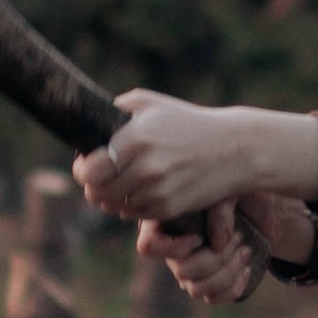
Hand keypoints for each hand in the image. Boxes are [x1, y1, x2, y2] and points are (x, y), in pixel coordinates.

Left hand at [73, 91, 317, 225]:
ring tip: (125, 181)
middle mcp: (145, 167)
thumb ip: (118, 109)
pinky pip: (136, 213)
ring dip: (113, 197)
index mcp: (135, 138)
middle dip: (94, 186)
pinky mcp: (169, 208)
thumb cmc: (188, 122)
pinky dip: (133, 205)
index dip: (82, 170)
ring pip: (114, 206)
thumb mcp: (152, 103)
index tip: (86, 165)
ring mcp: (157, 191)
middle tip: (102, 177)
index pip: (89, 170)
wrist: (235, 149)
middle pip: (97, 192)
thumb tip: (89, 124)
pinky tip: (144, 189)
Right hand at [136, 191, 317, 307]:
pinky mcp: (209, 281)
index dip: (175, 248)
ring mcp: (189, 267)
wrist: (261, 202)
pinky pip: (213, 299)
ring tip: (246, 250)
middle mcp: (173, 247)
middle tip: (239, 237)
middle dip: (216, 259)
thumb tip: (216, 244)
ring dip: (228, 273)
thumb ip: (220, 207)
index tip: (201, 236)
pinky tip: (247, 268)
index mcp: (167, 220)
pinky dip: (233, 288)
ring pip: (197, 290)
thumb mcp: (230, 187)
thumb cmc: (239, 186)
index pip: (149, 247)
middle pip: (182, 272)